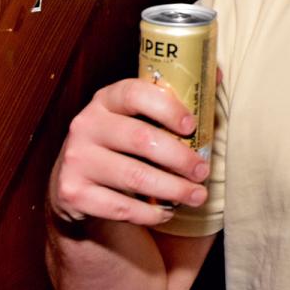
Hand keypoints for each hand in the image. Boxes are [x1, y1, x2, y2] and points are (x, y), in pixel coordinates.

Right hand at [48, 78, 210, 227]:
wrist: (76, 180)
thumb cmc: (124, 142)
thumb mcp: (140, 115)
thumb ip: (174, 98)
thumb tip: (217, 75)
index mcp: (107, 99)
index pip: (135, 94)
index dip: (167, 108)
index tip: (192, 126)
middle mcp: (86, 125)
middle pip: (140, 139)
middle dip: (180, 157)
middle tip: (203, 171)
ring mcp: (76, 159)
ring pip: (134, 176)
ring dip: (173, 189)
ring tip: (197, 195)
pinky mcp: (72, 192)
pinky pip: (119, 207)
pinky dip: (149, 213)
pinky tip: (168, 212)